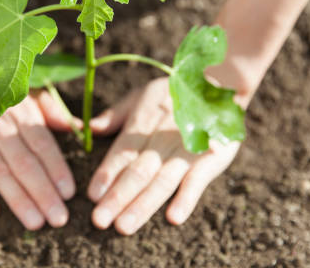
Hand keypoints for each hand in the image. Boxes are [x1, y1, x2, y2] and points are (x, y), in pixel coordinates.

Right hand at [0, 75, 75, 229]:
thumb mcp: (25, 96)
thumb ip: (51, 112)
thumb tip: (78, 127)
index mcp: (22, 115)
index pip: (43, 145)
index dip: (57, 169)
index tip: (69, 194)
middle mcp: (0, 127)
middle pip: (25, 164)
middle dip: (44, 193)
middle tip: (59, 219)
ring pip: (0, 173)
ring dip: (19, 200)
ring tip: (35, 222)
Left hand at [87, 77, 243, 234]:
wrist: (220, 84)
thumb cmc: (173, 94)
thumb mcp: (141, 95)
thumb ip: (115, 115)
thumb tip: (88, 128)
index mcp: (143, 123)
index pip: (122, 152)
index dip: (107, 173)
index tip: (91, 195)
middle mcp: (162, 139)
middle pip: (138, 171)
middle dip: (118, 197)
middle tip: (99, 220)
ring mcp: (187, 150)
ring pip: (162, 181)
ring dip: (143, 205)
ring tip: (124, 226)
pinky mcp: (212, 158)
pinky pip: (198, 180)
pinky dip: (187, 198)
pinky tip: (174, 218)